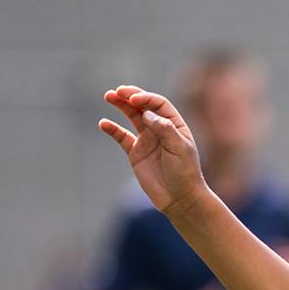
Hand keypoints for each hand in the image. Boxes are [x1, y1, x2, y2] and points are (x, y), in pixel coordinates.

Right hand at [98, 86, 207, 216]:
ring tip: (109, 96)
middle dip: (130, 96)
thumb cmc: (185, 172)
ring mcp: (147, 140)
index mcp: (174, 125)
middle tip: (118, 91)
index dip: (146, 98)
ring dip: (120, 105)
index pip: (158, 104)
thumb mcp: (179, 148)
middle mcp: (160, 129)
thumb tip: (146, 113)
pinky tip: (103, 123)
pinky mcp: (136, 153)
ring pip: (132, 117)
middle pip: (143, 106)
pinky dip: (112, 129)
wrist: (180, 198)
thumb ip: (164, 129)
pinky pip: (121, 137)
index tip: (134, 99)